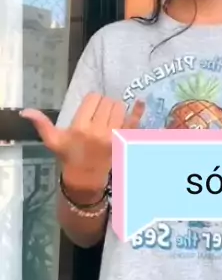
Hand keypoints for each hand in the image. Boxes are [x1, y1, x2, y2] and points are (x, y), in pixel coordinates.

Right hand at [20, 93, 144, 188]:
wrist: (85, 179)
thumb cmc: (69, 157)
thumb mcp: (53, 141)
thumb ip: (42, 124)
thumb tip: (23, 111)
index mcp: (80, 128)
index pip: (93, 99)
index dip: (92, 101)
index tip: (90, 109)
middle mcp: (98, 131)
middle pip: (108, 102)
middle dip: (104, 105)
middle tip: (99, 114)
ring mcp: (114, 137)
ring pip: (120, 108)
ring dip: (116, 109)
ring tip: (110, 117)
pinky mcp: (125, 142)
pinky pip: (135, 122)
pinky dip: (139, 112)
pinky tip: (140, 103)